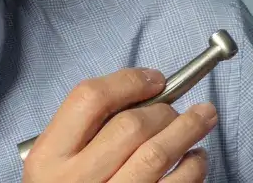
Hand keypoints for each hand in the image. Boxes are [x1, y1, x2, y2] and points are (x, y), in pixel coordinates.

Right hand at [22, 67, 216, 181]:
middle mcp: (77, 181)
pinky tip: (196, 158)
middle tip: (176, 107)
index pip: (89, 99)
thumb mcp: (54, 164)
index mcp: (49, 158)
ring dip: (188, 129)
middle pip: (130, 125)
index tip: (154, 79)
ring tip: (204, 117)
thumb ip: (82, 133)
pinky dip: (193, 168)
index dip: (128, 81)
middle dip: (164, 109)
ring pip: (157, 154)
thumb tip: (140, 98)